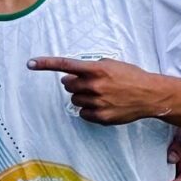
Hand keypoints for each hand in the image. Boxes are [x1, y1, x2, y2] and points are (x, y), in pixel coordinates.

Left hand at [28, 54, 169, 124]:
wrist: (150, 95)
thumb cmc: (131, 77)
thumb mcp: (111, 65)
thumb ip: (90, 68)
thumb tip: (70, 76)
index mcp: (96, 69)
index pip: (65, 65)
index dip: (46, 64)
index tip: (30, 63)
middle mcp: (94, 85)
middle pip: (68, 85)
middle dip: (74, 83)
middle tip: (89, 84)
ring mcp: (96, 102)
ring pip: (75, 100)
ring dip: (83, 97)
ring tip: (102, 95)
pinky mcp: (100, 117)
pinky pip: (83, 113)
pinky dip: (89, 110)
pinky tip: (104, 106)